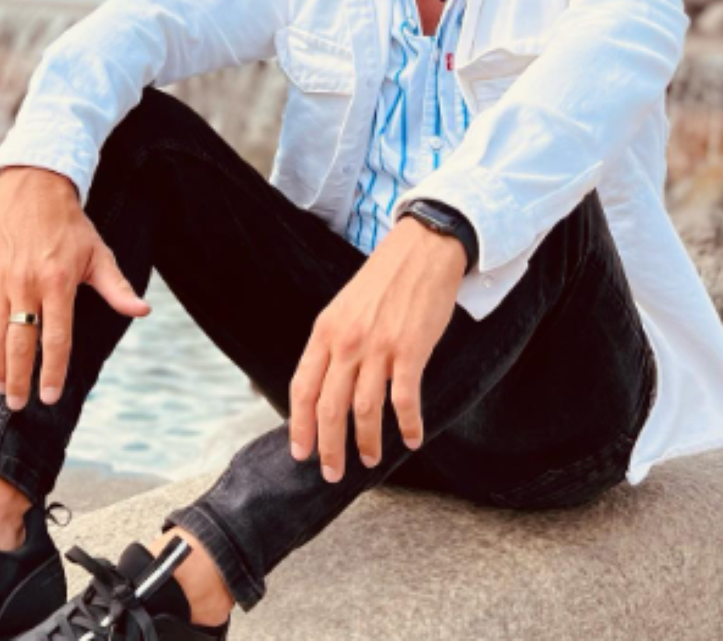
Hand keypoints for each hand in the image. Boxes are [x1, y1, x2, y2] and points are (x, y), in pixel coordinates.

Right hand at [0, 166, 151, 409]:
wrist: (34, 189)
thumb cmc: (72, 227)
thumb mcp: (100, 254)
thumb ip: (118, 289)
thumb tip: (143, 312)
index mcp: (59, 281)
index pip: (55, 338)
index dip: (52, 371)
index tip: (50, 397)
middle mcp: (25, 283)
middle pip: (19, 343)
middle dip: (19, 379)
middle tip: (19, 405)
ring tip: (4, 388)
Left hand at [288, 216, 465, 481]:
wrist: (423, 249)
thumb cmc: (385, 280)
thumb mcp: (344, 308)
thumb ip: (332, 344)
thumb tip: (325, 383)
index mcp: (324, 332)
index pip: (302, 388)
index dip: (299, 425)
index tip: (301, 453)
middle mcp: (346, 342)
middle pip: (329, 408)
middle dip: (329, 447)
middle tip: (332, 473)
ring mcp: (379, 347)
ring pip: (365, 410)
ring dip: (368, 442)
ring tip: (370, 460)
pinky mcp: (411, 350)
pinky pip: (405, 400)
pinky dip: (409, 425)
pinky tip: (414, 439)